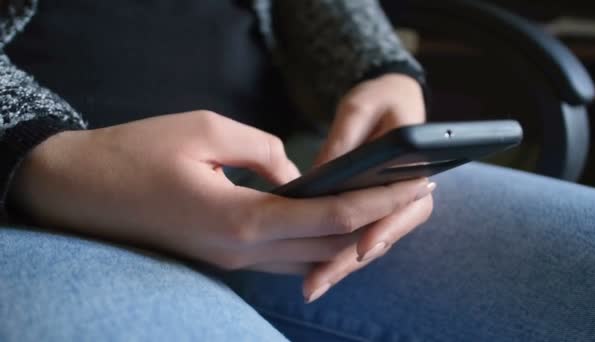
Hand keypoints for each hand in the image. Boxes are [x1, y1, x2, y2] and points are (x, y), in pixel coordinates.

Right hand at [10, 110, 431, 301]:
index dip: (376, 201)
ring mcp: (233, 261)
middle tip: (412, 192)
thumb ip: (263, 151)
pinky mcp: (225, 257)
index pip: (330, 217)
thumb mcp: (205, 129)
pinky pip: (285, 257)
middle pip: (329, 245)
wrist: (82, 191)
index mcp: (241, 220)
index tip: (412, 184)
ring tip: (383, 205)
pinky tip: (336, 222)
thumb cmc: (137, 154)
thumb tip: (294, 173)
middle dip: (376, 220)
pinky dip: (319, 242)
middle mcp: (242, 252)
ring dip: (350, 234)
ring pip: (310, 257)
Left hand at [304, 74, 433, 301]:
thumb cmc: (379, 99)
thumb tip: (321, 177)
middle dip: (351, 261)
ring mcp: (393, 205)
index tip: (361, 248)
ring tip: (310, 288)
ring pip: (372, 242)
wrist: (394, 99)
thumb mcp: (359, 109)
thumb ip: (343, 142)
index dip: (385, 228)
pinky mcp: (375, 209)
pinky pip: (360, 235)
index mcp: (420, 165)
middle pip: (387, 234)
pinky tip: (311, 272)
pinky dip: (338, 254)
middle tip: (316, 285)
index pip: (408, 205)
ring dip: (342, 266)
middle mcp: (411, 192)